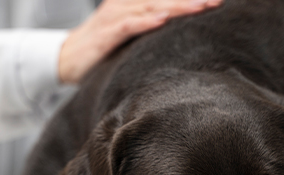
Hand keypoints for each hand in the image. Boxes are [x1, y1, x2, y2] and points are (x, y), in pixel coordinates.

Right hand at [59, 0, 222, 84]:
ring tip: (200, 7)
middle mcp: (126, 4)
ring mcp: (115, 17)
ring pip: (150, 7)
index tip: (218, 1)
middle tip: (217, 1)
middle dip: (192, 0)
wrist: (65, 59)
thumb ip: (155, 29)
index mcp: (135, 3)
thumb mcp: (133, 35)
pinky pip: (127, 25)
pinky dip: (145, 22)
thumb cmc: (104, 47)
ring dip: (177, 6)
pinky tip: (162, 20)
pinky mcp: (105, 34)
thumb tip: (183, 33)